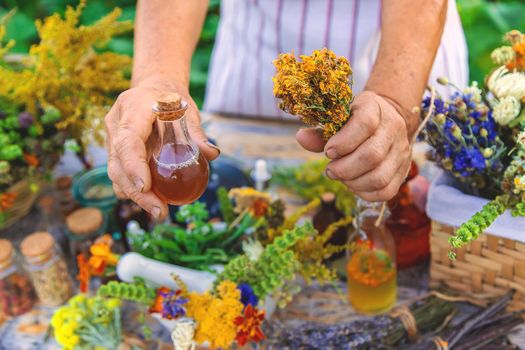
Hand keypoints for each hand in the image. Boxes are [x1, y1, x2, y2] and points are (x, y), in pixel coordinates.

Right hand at [104, 79, 219, 219]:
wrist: (154, 89)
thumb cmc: (172, 99)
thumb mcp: (188, 110)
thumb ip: (197, 132)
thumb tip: (212, 154)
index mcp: (132, 108)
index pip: (127, 140)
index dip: (133, 165)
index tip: (145, 187)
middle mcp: (116, 124)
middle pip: (117, 164)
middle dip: (136, 192)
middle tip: (160, 211)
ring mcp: (111, 138)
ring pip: (116, 173)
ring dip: (135, 196)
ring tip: (159, 211)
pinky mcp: (115, 151)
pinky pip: (121, 174)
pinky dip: (135, 190)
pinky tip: (154, 202)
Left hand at [296, 91, 411, 200]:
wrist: (384, 119)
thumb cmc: (352, 121)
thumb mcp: (337, 118)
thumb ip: (319, 131)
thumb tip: (301, 138)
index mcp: (374, 107)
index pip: (365, 124)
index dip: (343, 142)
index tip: (328, 152)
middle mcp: (393, 128)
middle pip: (372, 155)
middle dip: (344, 168)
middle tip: (330, 170)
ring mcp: (401, 150)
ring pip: (379, 177)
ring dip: (353, 183)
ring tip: (340, 177)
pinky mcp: (403, 170)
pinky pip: (386, 191)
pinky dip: (364, 193)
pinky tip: (352, 185)